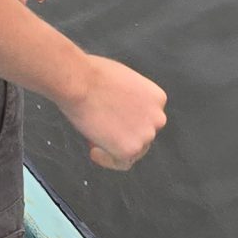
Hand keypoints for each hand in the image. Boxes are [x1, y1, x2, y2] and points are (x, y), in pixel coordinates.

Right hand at [54, 55, 166, 170]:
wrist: (80, 82)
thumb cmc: (92, 75)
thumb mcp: (123, 79)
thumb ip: (130, 98)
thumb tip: (121, 110)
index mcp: (157, 98)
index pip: (148, 118)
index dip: (129, 121)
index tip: (113, 121)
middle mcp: (158, 118)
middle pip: (143, 135)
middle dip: (124, 134)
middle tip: (102, 130)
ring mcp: (146, 135)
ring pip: (133, 150)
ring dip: (115, 146)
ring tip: (94, 137)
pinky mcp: (130, 149)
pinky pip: (120, 163)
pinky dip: (107, 159)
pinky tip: (93, 150)